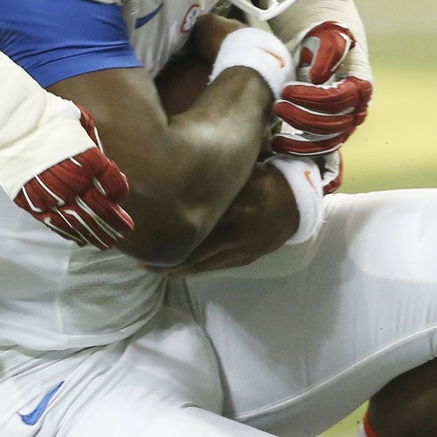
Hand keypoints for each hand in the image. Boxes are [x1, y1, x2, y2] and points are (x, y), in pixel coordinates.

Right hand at [13, 109, 133, 248]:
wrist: (9, 124)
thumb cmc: (46, 117)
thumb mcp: (80, 120)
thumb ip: (94, 144)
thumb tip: (103, 162)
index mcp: (89, 160)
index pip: (114, 185)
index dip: (119, 193)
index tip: (120, 197)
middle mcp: (73, 182)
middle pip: (101, 210)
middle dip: (115, 222)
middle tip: (124, 231)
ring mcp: (52, 195)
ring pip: (79, 222)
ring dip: (95, 234)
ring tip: (106, 243)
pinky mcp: (33, 203)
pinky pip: (55, 224)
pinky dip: (70, 233)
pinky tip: (80, 239)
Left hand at [156, 162, 298, 275]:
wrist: (298, 205)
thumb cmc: (263, 180)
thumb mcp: (239, 172)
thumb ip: (212, 175)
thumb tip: (175, 166)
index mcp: (233, 209)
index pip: (195, 224)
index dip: (169, 229)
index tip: (145, 228)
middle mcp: (235, 234)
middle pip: (194, 252)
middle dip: (166, 258)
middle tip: (138, 256)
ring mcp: (240, 251)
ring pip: (202, 265)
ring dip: (176, 268)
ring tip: (150, 267)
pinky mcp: (244, 260)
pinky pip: (213, 268)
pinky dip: (192, 270)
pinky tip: (175, 270)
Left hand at [272, 21, 370, 155]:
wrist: (324, 47)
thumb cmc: (325, 39)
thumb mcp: (329, 36)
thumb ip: (328, 51)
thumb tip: (318, 77)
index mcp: (360, 85)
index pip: (340, 99)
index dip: (313, 98)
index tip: (287, 90)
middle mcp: (356, 109)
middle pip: (334, 125)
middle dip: (303, 119)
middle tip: (276, 107)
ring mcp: (344, 124)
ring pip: (328, 144)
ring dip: (301, 144)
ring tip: (275, 138)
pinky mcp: (330, 133)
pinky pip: (321, 152)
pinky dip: (302, 155)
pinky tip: (280, 149)